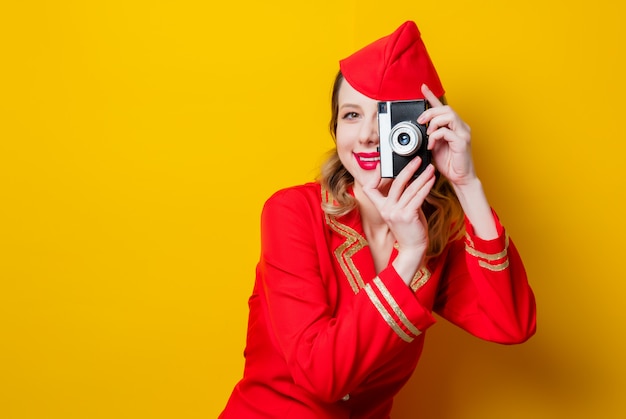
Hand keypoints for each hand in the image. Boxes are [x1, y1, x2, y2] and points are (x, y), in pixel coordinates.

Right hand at [361, 158, 435, 281]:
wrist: (413, 248)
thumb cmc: (410, 230)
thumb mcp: (402, 212)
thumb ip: (403, 197)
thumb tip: (411, 180)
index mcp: (381, 208)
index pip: (370, 189)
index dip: (375, 176)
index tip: (384, 165)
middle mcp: (386, 209)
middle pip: (395, 183)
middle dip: (408, 169)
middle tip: (416, 160)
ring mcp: (396, 213)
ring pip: (409, 189)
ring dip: (422, 176)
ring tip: (430, 168)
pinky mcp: (407, 216)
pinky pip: (418, 197)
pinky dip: (426, 187)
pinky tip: (432, 180)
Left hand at [418, 84, 476, 185]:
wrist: (459, 178)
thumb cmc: (448, 163)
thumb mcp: (434, 146)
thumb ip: (430, 135)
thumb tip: (421, 128)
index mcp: (453, 126)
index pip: (442, 107)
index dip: (432, 96)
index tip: (423, 87)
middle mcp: (460, 127)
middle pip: (445, 108)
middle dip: (430, 112)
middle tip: (421, 121)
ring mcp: (463, 133)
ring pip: (448, 116)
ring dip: (434, 122)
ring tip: (428, 133)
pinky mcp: (463, 142)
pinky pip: (447, 131)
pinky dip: (436, 136)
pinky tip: (432, 144)